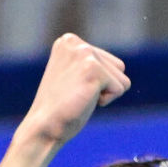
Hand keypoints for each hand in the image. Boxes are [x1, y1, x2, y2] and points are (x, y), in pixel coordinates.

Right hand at [17, 33, 130, 149]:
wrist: (45, 125)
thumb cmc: (61, 108)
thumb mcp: (74, 76)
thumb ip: (90, 64)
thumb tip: (119, 66)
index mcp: (69, 41)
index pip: (110, 61)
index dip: (98, 83)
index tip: (75, 89)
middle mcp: (75, 42)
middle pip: (119, 68)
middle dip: (105, 88)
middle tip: (78, 95)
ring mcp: (84, 53)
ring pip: (122, 79)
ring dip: (106, 95)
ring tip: (81, 97)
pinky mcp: (93, 69)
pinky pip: (120, 89)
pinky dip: (106, 101)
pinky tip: (85, 101)